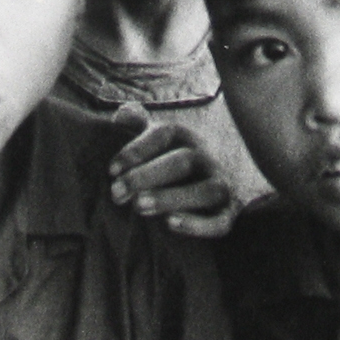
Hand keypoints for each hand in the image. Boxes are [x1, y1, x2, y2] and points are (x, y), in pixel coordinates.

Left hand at [107, 105, 238, 238]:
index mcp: (185, 138)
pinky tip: (170, 223)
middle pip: (180, 161)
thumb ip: (139, 124)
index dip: (136, 150)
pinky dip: (197, 224)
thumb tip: (119, 114)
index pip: (163, 135)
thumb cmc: (174, 161)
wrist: (218, 184)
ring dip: (170, 198)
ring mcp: (220, 185)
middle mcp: (205, 158)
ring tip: (139, 207)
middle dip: (147, 176)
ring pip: (203, 191)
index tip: (111, 170)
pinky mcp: (228, 213)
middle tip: (116, 193)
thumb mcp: (159, 140)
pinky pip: (218, 221)